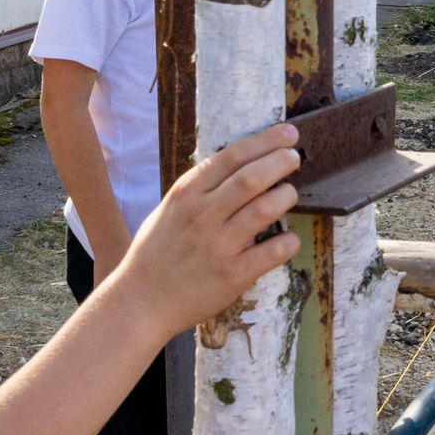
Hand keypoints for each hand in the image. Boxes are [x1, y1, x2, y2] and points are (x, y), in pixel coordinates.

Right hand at [113, 124, 302, 330]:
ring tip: (290, 194)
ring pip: (265, 209)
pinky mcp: (233, 275)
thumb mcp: (170, 209)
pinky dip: (288, 241)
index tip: (288, 133)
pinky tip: (289, 238)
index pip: (232, 156)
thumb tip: (240, 165)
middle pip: (252, 178)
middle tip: (294, 159)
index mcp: (187, 194)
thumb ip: (201, 189)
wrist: (141, 302)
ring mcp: (219, 245)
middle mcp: (203, 215)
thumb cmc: (157, 252)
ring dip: (286, 196)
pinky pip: (273, 252)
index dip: (265, 140)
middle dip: (280, 162)